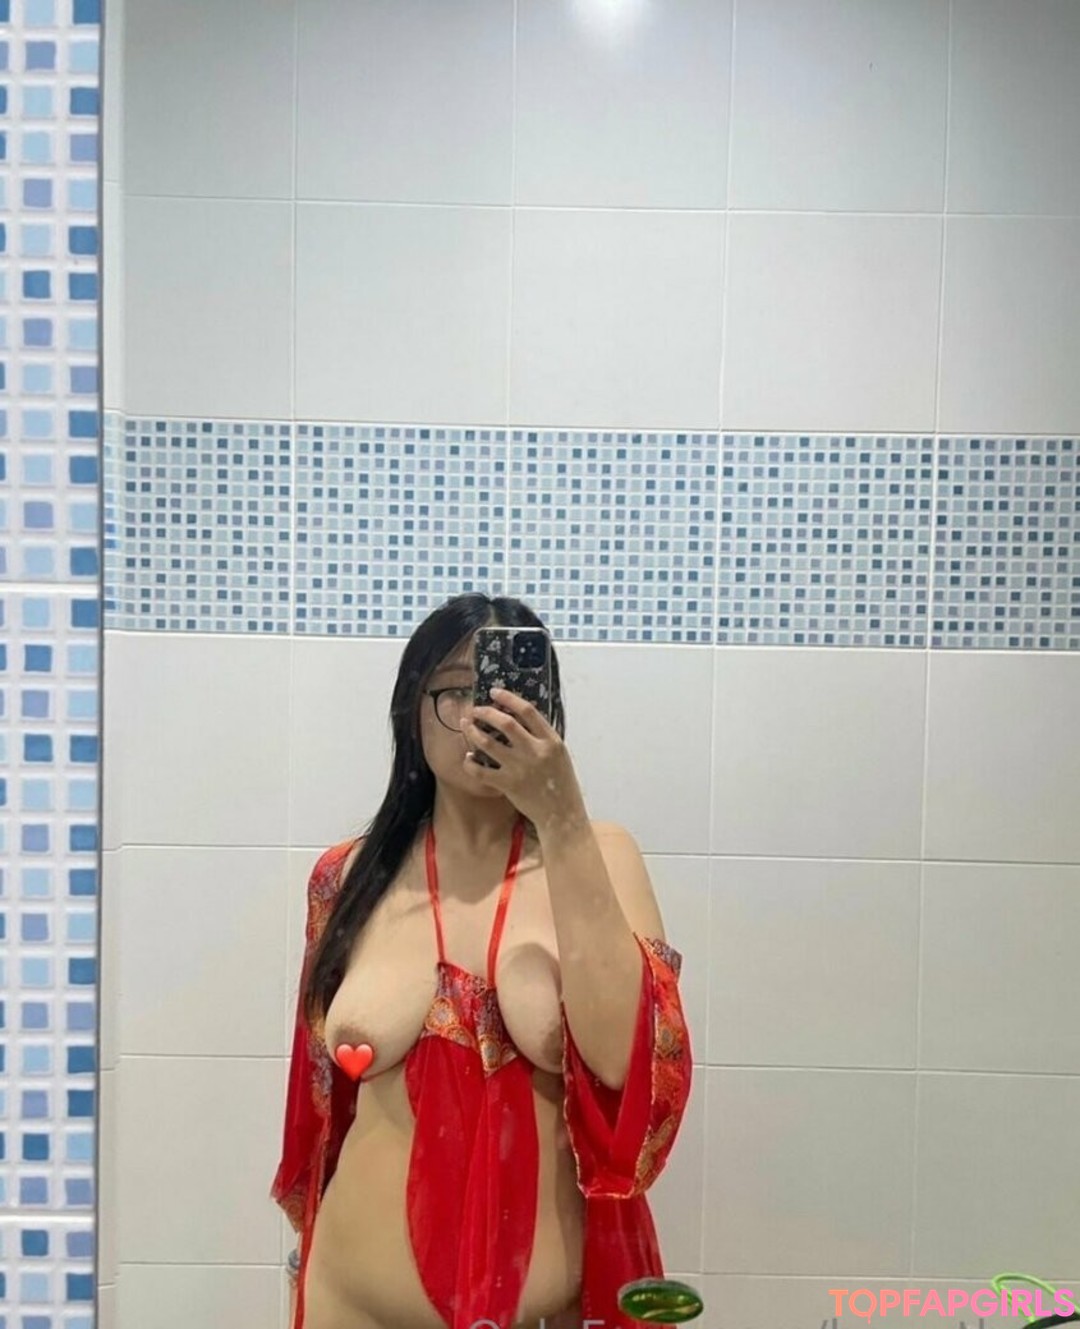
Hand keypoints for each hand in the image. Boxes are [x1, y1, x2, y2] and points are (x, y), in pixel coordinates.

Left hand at [462, 687, 586, 831]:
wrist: (561, 814)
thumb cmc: (562, 783)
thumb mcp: (559, 754)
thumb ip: (542, 738)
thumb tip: (518, 720)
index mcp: (551, 741)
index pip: (527, 711)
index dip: (508, 698)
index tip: (494, 692)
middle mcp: (535, 751)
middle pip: (505, 723)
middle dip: (486, 712)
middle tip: (475, 710)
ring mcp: (519, 768)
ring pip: (488, 743)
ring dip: (473, 732)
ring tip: (465, 725)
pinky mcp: (507, 784)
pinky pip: (481, 770)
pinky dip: (470, 763)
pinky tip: (468, 758)